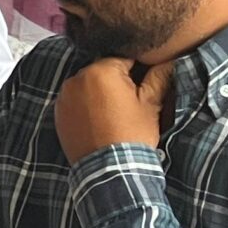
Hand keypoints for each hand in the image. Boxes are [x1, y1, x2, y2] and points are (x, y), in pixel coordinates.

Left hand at [55, 57, 169, 162]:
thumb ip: (159, 77)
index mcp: (101, 70)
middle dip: (117, 81)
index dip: (138, 69)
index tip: (144, 84)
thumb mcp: (151, 104)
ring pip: (89, 85)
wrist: (110, 170)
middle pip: (103, 70)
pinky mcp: (58, 113)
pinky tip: (100, 120)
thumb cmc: (131, 135)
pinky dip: (86, 105)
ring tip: (115, 113)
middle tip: (130, 102)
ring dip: (100, 92)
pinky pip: (76, 101)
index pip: (124, 58)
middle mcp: (77, 78)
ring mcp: (64, 96)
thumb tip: (168, 60)